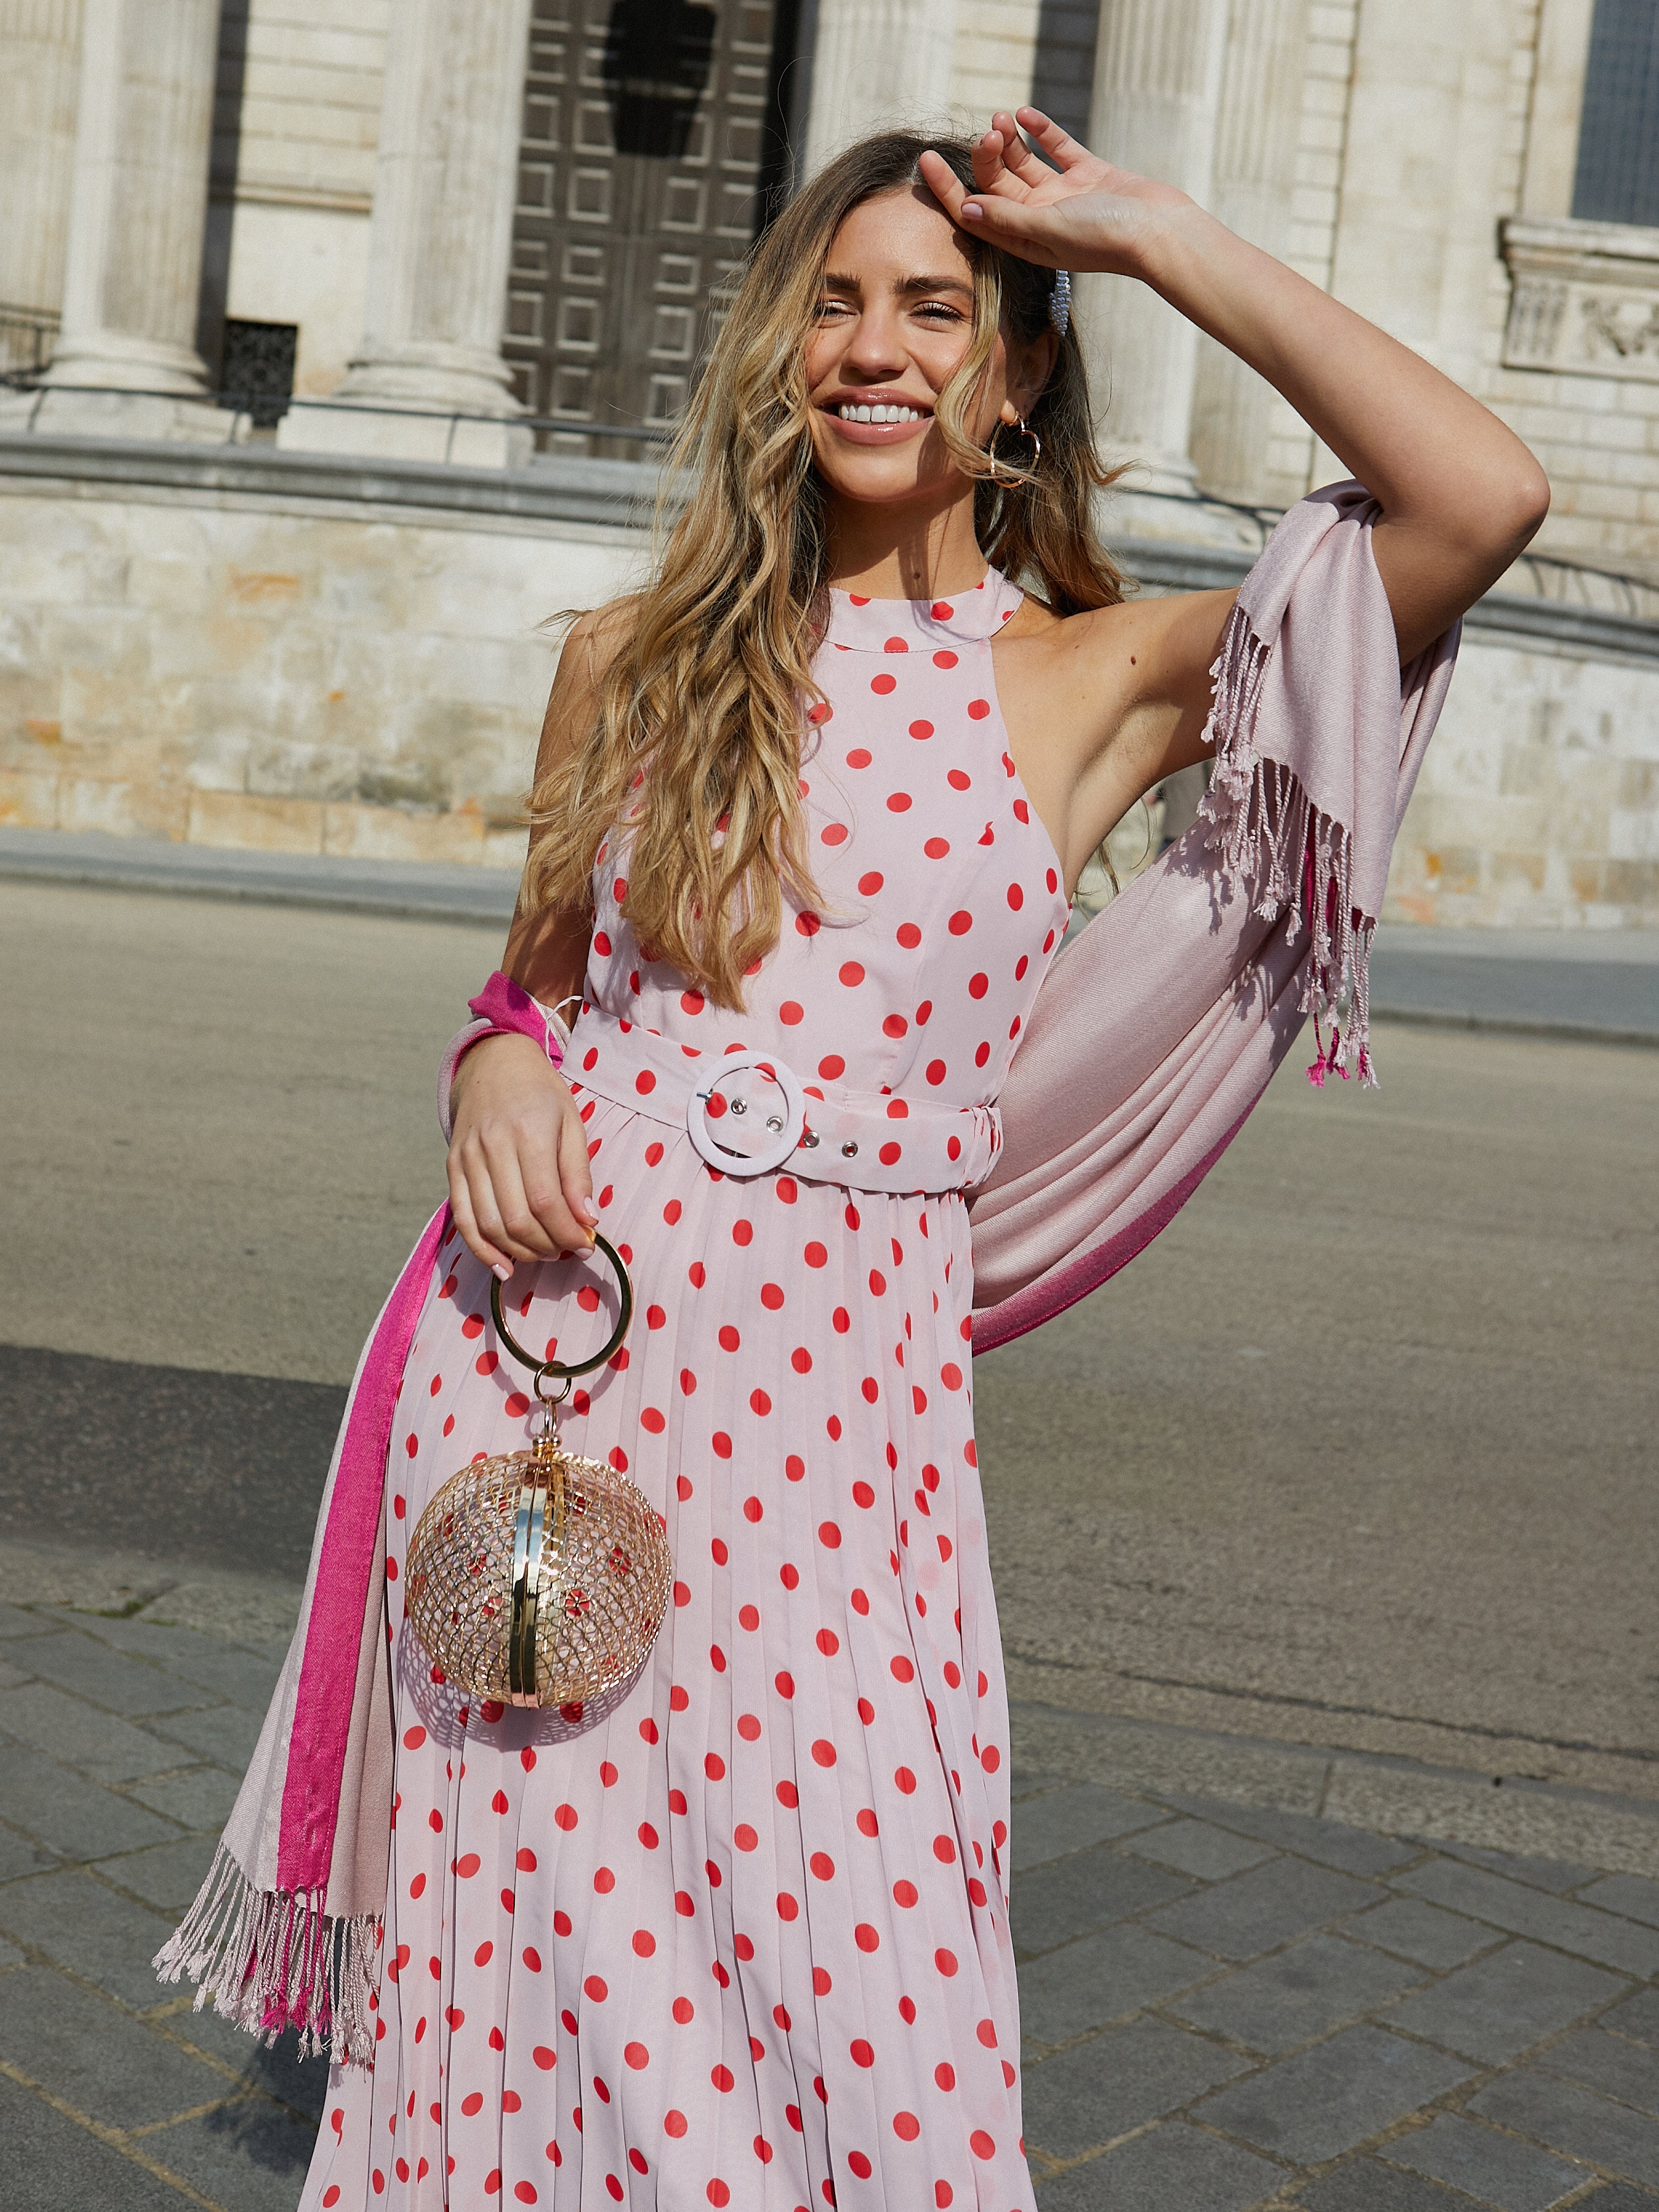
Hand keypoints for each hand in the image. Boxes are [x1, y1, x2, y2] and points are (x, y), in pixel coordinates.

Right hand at [446, 1034, 597, 1278]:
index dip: (567, 1232)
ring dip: (520, 1251)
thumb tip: (588, 1220)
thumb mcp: (572, 1123)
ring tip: (545, 1253)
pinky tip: (504, 1267)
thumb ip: (578, 1173)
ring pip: (490, 1224)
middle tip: (568, 1250)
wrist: (493, 1064)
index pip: (545, 1200)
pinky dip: (482, 1250)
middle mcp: (492, 1145)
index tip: (587, 1244)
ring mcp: (467, 1157)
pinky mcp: (452, 1166)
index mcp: (528, 1131)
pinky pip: (463, 1218)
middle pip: (517, 1218)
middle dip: (547, 1245)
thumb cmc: (541, 1095)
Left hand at [918, 108, 1193, 279]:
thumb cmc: (1105, 238)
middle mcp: (1040, 219)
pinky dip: (1041, 131)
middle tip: (988, 131)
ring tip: (1002, 117)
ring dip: (1010, 140)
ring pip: (1025, 164)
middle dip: (987, 156)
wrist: (1159, 232)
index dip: (948, 188)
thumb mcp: (1048, 227)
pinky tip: (1025, 113)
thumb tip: (964, 207)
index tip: (926, 160)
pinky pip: (1057, 149)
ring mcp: (1065, 196)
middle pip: (998, 183)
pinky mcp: (1089, 175)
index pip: (974, 213)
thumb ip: (1007, 217)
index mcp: (1025, 240)